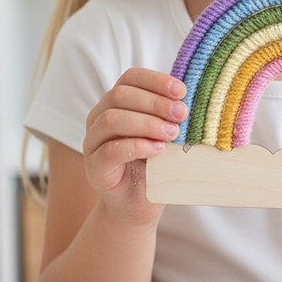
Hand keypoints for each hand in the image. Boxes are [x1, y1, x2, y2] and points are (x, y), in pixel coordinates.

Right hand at [83, 68, 187, 225]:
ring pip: (112, 120)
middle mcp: (99, 117)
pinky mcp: (94, 167)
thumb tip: (189, 100)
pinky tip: (157, 149)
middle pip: (119, 95)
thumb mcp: (165, 135)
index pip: (130, 78)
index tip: (182, 91)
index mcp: (116, 103)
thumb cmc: (155, 165)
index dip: (156, 80)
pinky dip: (136, 146)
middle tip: (181, 114)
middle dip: (155, 102)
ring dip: (146, 123)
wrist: (139, 204)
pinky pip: (109, 150)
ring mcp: (92, 142)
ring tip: (172, 133)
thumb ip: (170, 116)